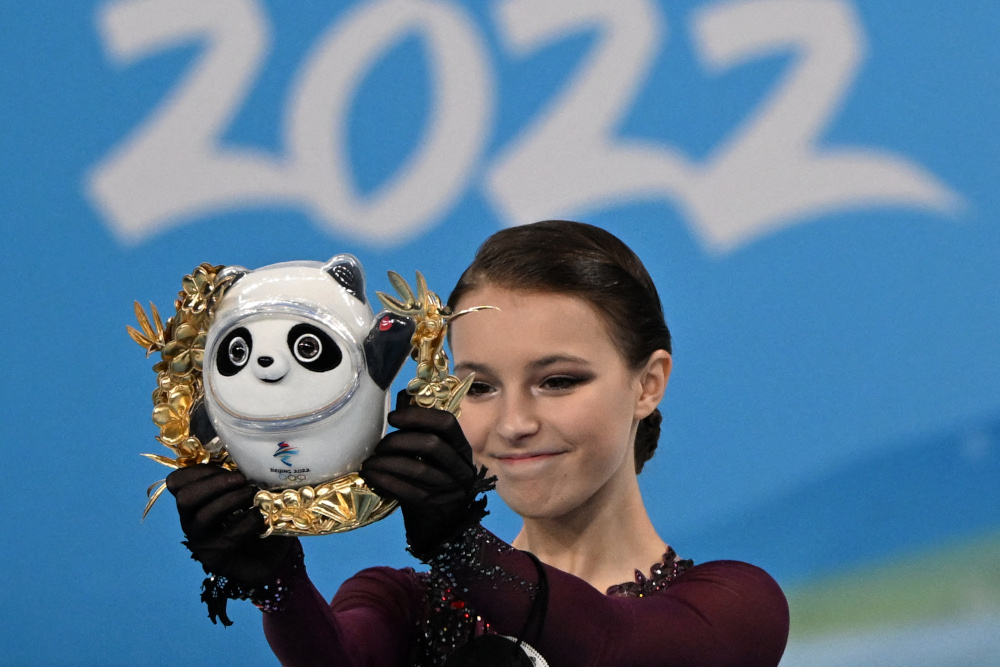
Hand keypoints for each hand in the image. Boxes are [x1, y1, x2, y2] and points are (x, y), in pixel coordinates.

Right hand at [166, 464, 296, 585]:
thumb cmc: (257, 519)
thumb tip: (253, 458)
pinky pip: (227, 536)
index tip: (226, 465)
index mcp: (195, 501)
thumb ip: (241, 478)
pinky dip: (247, 521)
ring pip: (203, 516)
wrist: (269, 557)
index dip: (199, 470)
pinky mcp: (215, 557)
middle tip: (241, 479)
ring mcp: (201, 540)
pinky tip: (261, 517)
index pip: (177, 482)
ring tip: (252, 494)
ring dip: (230, 500)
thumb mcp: (248, 493)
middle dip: (214, 484)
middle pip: (185, 498)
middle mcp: (191, 520)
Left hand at [360, 392, 494, 558]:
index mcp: (461, 449)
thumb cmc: (429, 485)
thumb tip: (404, 396)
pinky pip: (409, 492)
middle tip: (379, 446)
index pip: (446, 423)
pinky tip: (371, 477)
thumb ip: (419, 428)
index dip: (418, 416)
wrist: (440, 530)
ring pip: (419, 470)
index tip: (392, 417)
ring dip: (387, 463)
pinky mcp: (436, 508)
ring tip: (368, 463)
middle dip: (399, 441)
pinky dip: (386, 482)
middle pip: (433, 444)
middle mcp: (462, 468)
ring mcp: (451, 490)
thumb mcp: (428, 456)